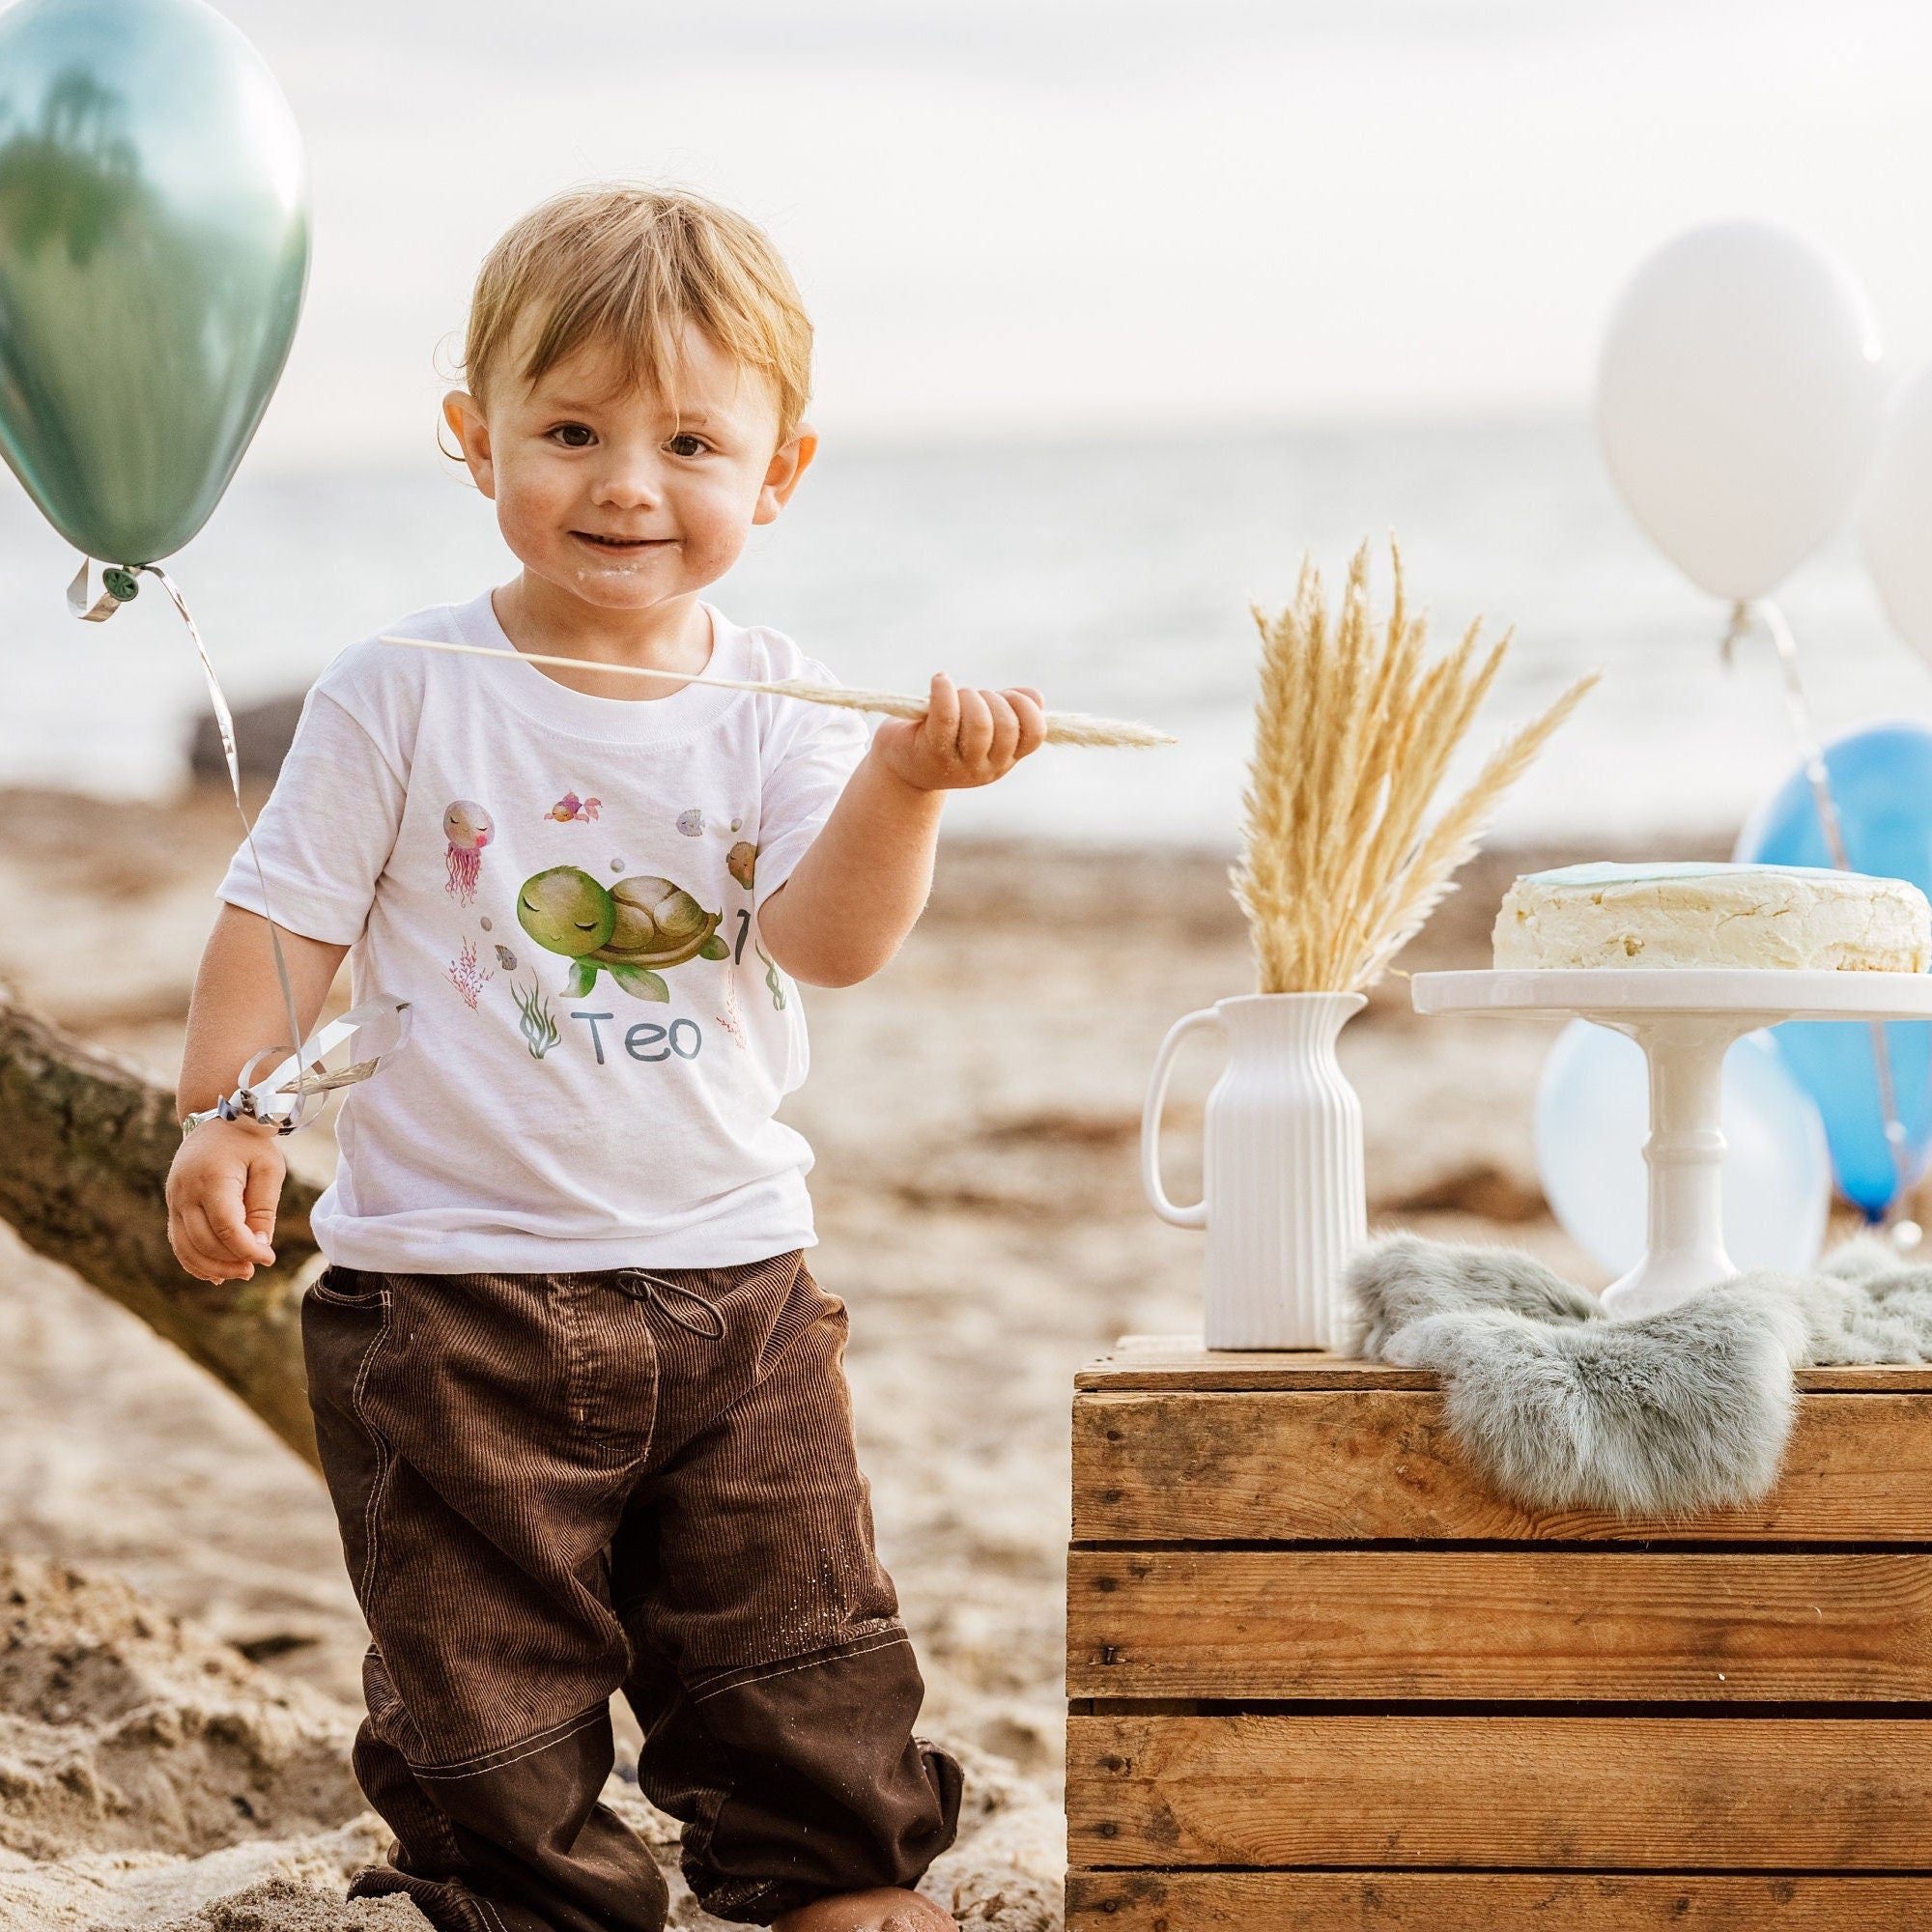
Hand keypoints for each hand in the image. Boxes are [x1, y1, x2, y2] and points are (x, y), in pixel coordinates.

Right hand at [166, 1117, 285, 1282]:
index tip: (268, 1259)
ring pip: (186, 1248)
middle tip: (256, 1267)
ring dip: (213, 1267)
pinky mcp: (172, 1206)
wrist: (217, 1119)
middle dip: (231, 1260)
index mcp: (211, 1179)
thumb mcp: (268, 1168)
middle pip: (204, 1241)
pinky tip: (216, 1274)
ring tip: (241, 1272)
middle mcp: (185, 1192)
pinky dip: (194, 1262)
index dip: (247, 1249)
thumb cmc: (250, 1143)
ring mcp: (174, 1200)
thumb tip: (259, 1246)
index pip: (226, 1227)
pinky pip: (178, 1242)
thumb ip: (263, 1208)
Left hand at [870, 675, 1045, 791]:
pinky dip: (945, 691)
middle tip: (972, 695)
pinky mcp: (932, 754)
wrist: (902, 764)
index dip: (1026, 708)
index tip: (1007, 695)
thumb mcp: (983, 724)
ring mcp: (961, 766)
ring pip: (980, 724)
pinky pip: (946, 717)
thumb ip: (1009, 711)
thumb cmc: (945, 736)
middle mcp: (988, 768)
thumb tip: (1036, 697)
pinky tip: (940, 679)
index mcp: (1006, 758)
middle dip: (992, 698)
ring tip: (955, 693)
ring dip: (969, 696)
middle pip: (1007, 727)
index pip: (1034, 735)